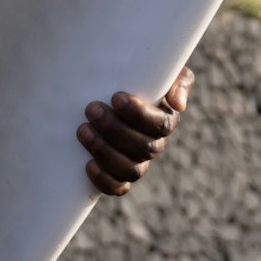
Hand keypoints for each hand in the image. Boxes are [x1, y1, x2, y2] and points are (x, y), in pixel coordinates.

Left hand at [78, 67, 190, 195]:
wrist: (110, 96)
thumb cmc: (139, 79)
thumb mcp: (163, 73)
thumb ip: (178, 81)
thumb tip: (178, 103)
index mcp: (167, 121)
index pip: (161, 125)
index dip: (139, 115)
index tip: (116, 97)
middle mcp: (154, 146)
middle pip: (143, 147)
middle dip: (115, 129)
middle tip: (92, 109)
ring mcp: (137, 164)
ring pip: (130, 169)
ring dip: (105, 151)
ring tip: (83, 131)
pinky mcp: (118, 177)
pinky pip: (117, 187)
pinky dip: (104, 180)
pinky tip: (88, 165)